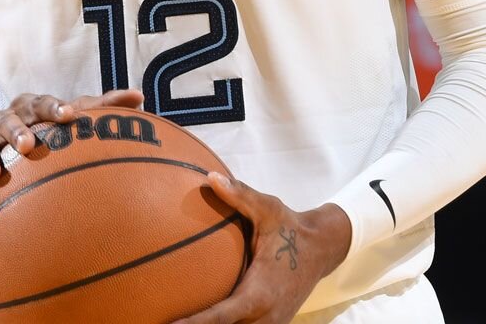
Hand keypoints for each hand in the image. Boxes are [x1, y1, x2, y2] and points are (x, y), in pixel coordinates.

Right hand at [0, 88, 142, 226]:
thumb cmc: (38, 124)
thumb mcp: (63, 113)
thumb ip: (100, 106)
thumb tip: (139, 96)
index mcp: (28, 108)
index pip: (41, 103)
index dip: (54, 107)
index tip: (70, 114)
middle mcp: (2, 123)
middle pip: (8, 122)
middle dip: (17, 131)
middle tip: (28, 144)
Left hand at [175, 172, 352, 323]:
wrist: (323, 247)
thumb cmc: (291, 227)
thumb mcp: (268, 208)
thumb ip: (240, 195)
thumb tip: (210, 176)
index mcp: (260, 293)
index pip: (222, 317)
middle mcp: (266, 315)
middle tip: (162, 322)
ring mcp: (271, 323)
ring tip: (175, 323)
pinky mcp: (271, 322)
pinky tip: (197, 320)